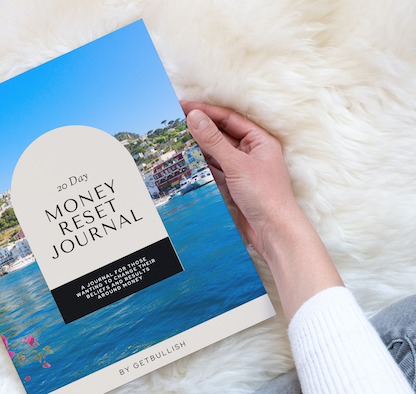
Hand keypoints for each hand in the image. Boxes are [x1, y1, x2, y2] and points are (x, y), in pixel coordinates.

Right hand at [181, 101, 342, 318]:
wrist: (273, 232)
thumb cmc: (265, 196)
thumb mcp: (237, 164)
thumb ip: (214, 140)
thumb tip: (194, 117)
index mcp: (260, 140)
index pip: (228, 119)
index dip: (205, 111)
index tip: (182, 106)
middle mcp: (252, 152)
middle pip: (221, 133)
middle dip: (199, 127)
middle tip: (175, 121)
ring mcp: (242, 169)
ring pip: (216, 151)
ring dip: (198, 146)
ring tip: (176, 139)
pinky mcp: (234, 185)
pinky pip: (214, 168)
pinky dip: (200, 164)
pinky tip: (186, 160)